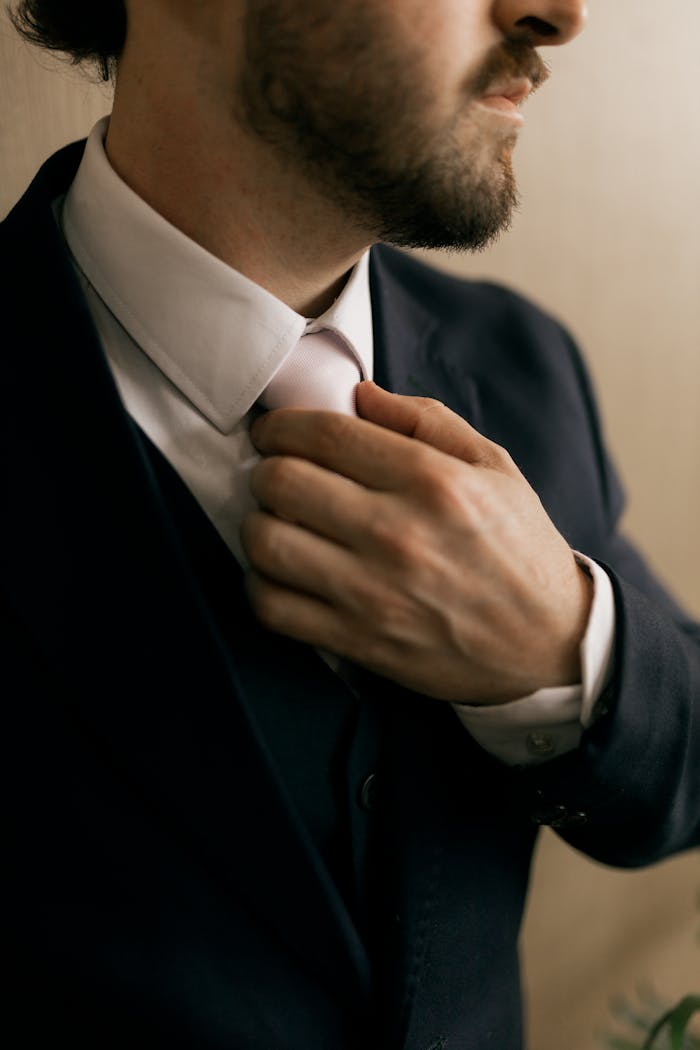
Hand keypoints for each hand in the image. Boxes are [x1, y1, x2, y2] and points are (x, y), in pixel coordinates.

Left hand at [241, 381, 592, 703]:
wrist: (548, 643)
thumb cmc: (519, 547)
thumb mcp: (493, 466)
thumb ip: (425, 419)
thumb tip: (358, 394)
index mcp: (431, 480)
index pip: (323, 434)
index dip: (281, 424)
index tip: (275, 430)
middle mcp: (396, 533)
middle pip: (282, 482)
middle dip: (265, 468)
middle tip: (276, 472)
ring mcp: (373, 592)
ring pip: (266, 543)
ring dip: (257, 524)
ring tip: (276, 521)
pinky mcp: (358, 640)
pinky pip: (273, 607)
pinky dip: (260, 584)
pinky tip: (280, 572)